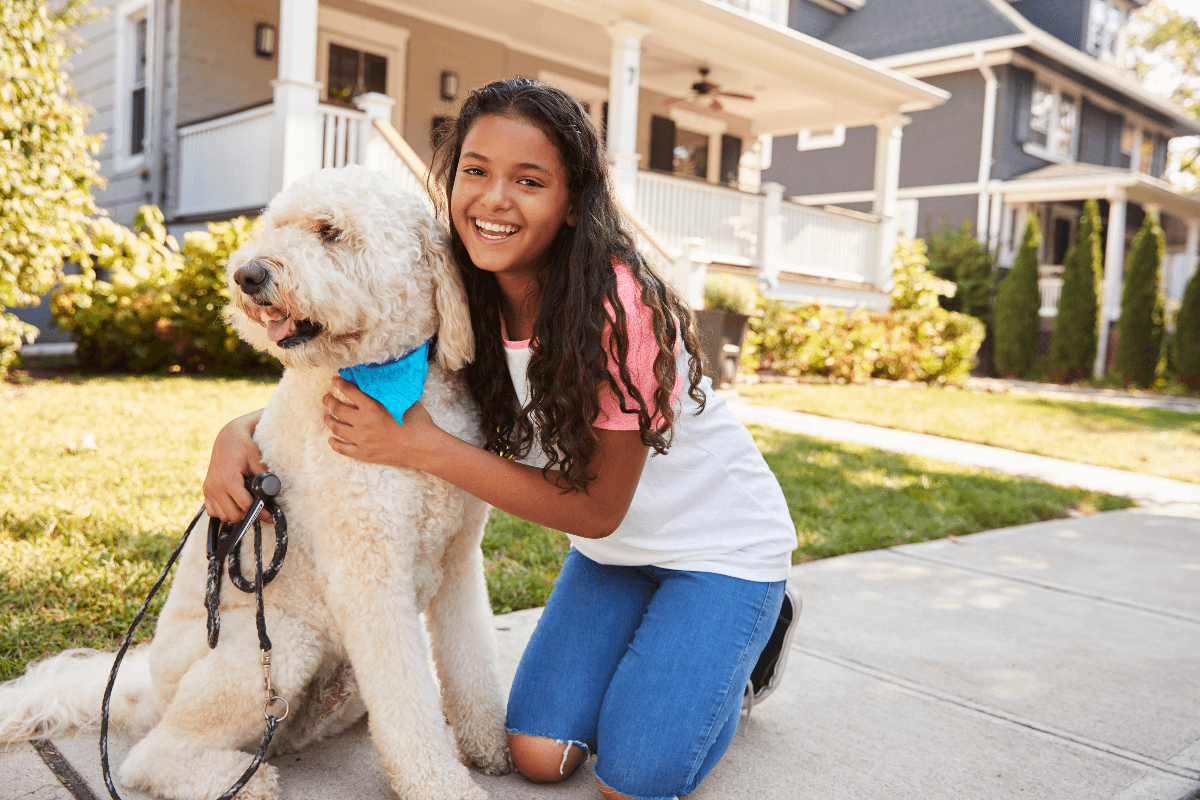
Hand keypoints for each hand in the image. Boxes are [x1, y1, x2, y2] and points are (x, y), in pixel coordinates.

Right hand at [203, 410, 268, 522]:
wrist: (227, 438)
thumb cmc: (244, 447)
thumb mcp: (257, 459)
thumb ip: (264, 477)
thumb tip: (273, 494)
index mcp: (229, 479)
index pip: (245, 505)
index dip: (260, 512)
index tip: (269, 516)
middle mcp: (216, 486)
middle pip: (233, 515)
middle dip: (247, 516)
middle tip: (259, 511)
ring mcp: (209, 489)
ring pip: (222, 516)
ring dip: (235, 515)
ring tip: (247, 507)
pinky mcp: (206, 489)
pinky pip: (212, 511)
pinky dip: (223, 512)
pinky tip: (233, 505)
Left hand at [323, 377, 440, 468]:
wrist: (423, 447)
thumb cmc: (417, 422)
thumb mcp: (402, 401)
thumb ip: (387, 394)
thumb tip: (380, 384)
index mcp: (372, 407)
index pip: (350, 391)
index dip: (340, 384)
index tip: (335, 380)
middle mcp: (363, 422)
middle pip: (338, 409)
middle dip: (329, 401)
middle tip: (326, 397)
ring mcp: (362, 440)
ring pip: (337, 428)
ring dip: (328, 420)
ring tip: (326, 416)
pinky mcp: (364, 454)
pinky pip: (343, 449)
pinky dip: (334, 443)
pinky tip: (331, 439)